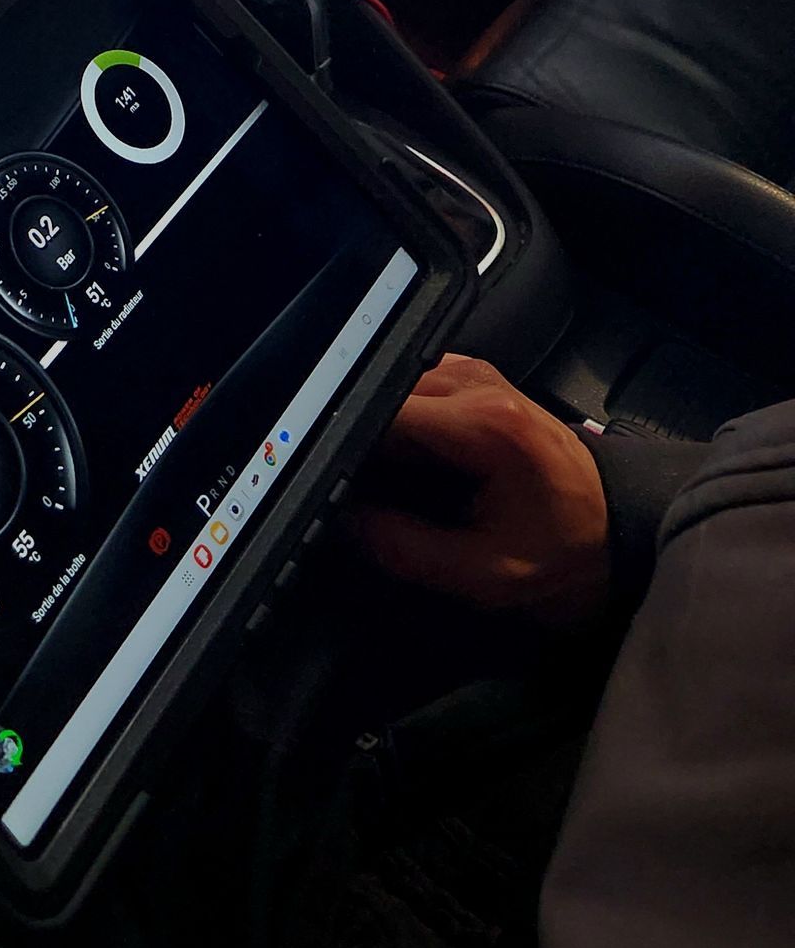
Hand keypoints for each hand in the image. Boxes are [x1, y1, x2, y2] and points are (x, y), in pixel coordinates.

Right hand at [351, 355, 609, 630]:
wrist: (619, 528)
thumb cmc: (565, 554)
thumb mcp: (486, 575)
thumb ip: (406, 550)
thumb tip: (342, 520)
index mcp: (484, 423)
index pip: (383, 411)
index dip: (345, 444)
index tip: (328, 480)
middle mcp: (476, 381)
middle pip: (382, 392)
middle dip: (359, 437)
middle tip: (352, 489)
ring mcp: (475, 372)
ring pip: (392, 386)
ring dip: (378, 429)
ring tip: (379, 478)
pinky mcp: (475, 377)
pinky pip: (413, 387)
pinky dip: (398, 419)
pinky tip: (402, 458)